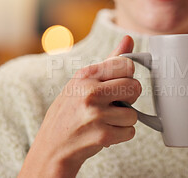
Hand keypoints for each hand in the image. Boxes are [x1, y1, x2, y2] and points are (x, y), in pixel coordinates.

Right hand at [19, 36, 140, 177]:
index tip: (117, 85)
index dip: (127, 77)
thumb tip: (129, 38)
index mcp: (85, 75)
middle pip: (136, 87)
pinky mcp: (102, 135)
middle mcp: (90, 91)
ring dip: (123, 121)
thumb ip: (109, 61)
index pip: (127, 65)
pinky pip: (130, 132)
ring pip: (134, 114)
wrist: (51, 148)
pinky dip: (120, 135)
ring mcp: (96, 114)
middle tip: (113, 104)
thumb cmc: (69, 112)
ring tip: (103, 121)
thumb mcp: (82, 82)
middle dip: (129, 98)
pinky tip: (103, 133)